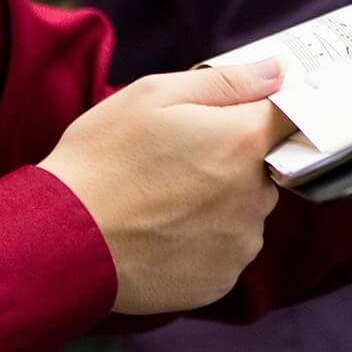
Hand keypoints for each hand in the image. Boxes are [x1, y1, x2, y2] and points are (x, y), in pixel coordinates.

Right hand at [39, 60, 293, 314]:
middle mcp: (254, 196)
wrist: (63, 239)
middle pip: (263, 166)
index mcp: (243, 143)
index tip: (242, 113)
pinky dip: (204, 240)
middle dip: (231, 158)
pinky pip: (226, 250)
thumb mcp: (154, 96)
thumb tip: (279, 71)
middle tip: (177, 159)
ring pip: (245, 210)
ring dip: (219, 202)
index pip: (289, 117)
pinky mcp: (221, 281)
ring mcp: (240, 243)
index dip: (267, 111)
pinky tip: (163, 231)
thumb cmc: (103, 158)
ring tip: (163, 199)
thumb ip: (227, 82)